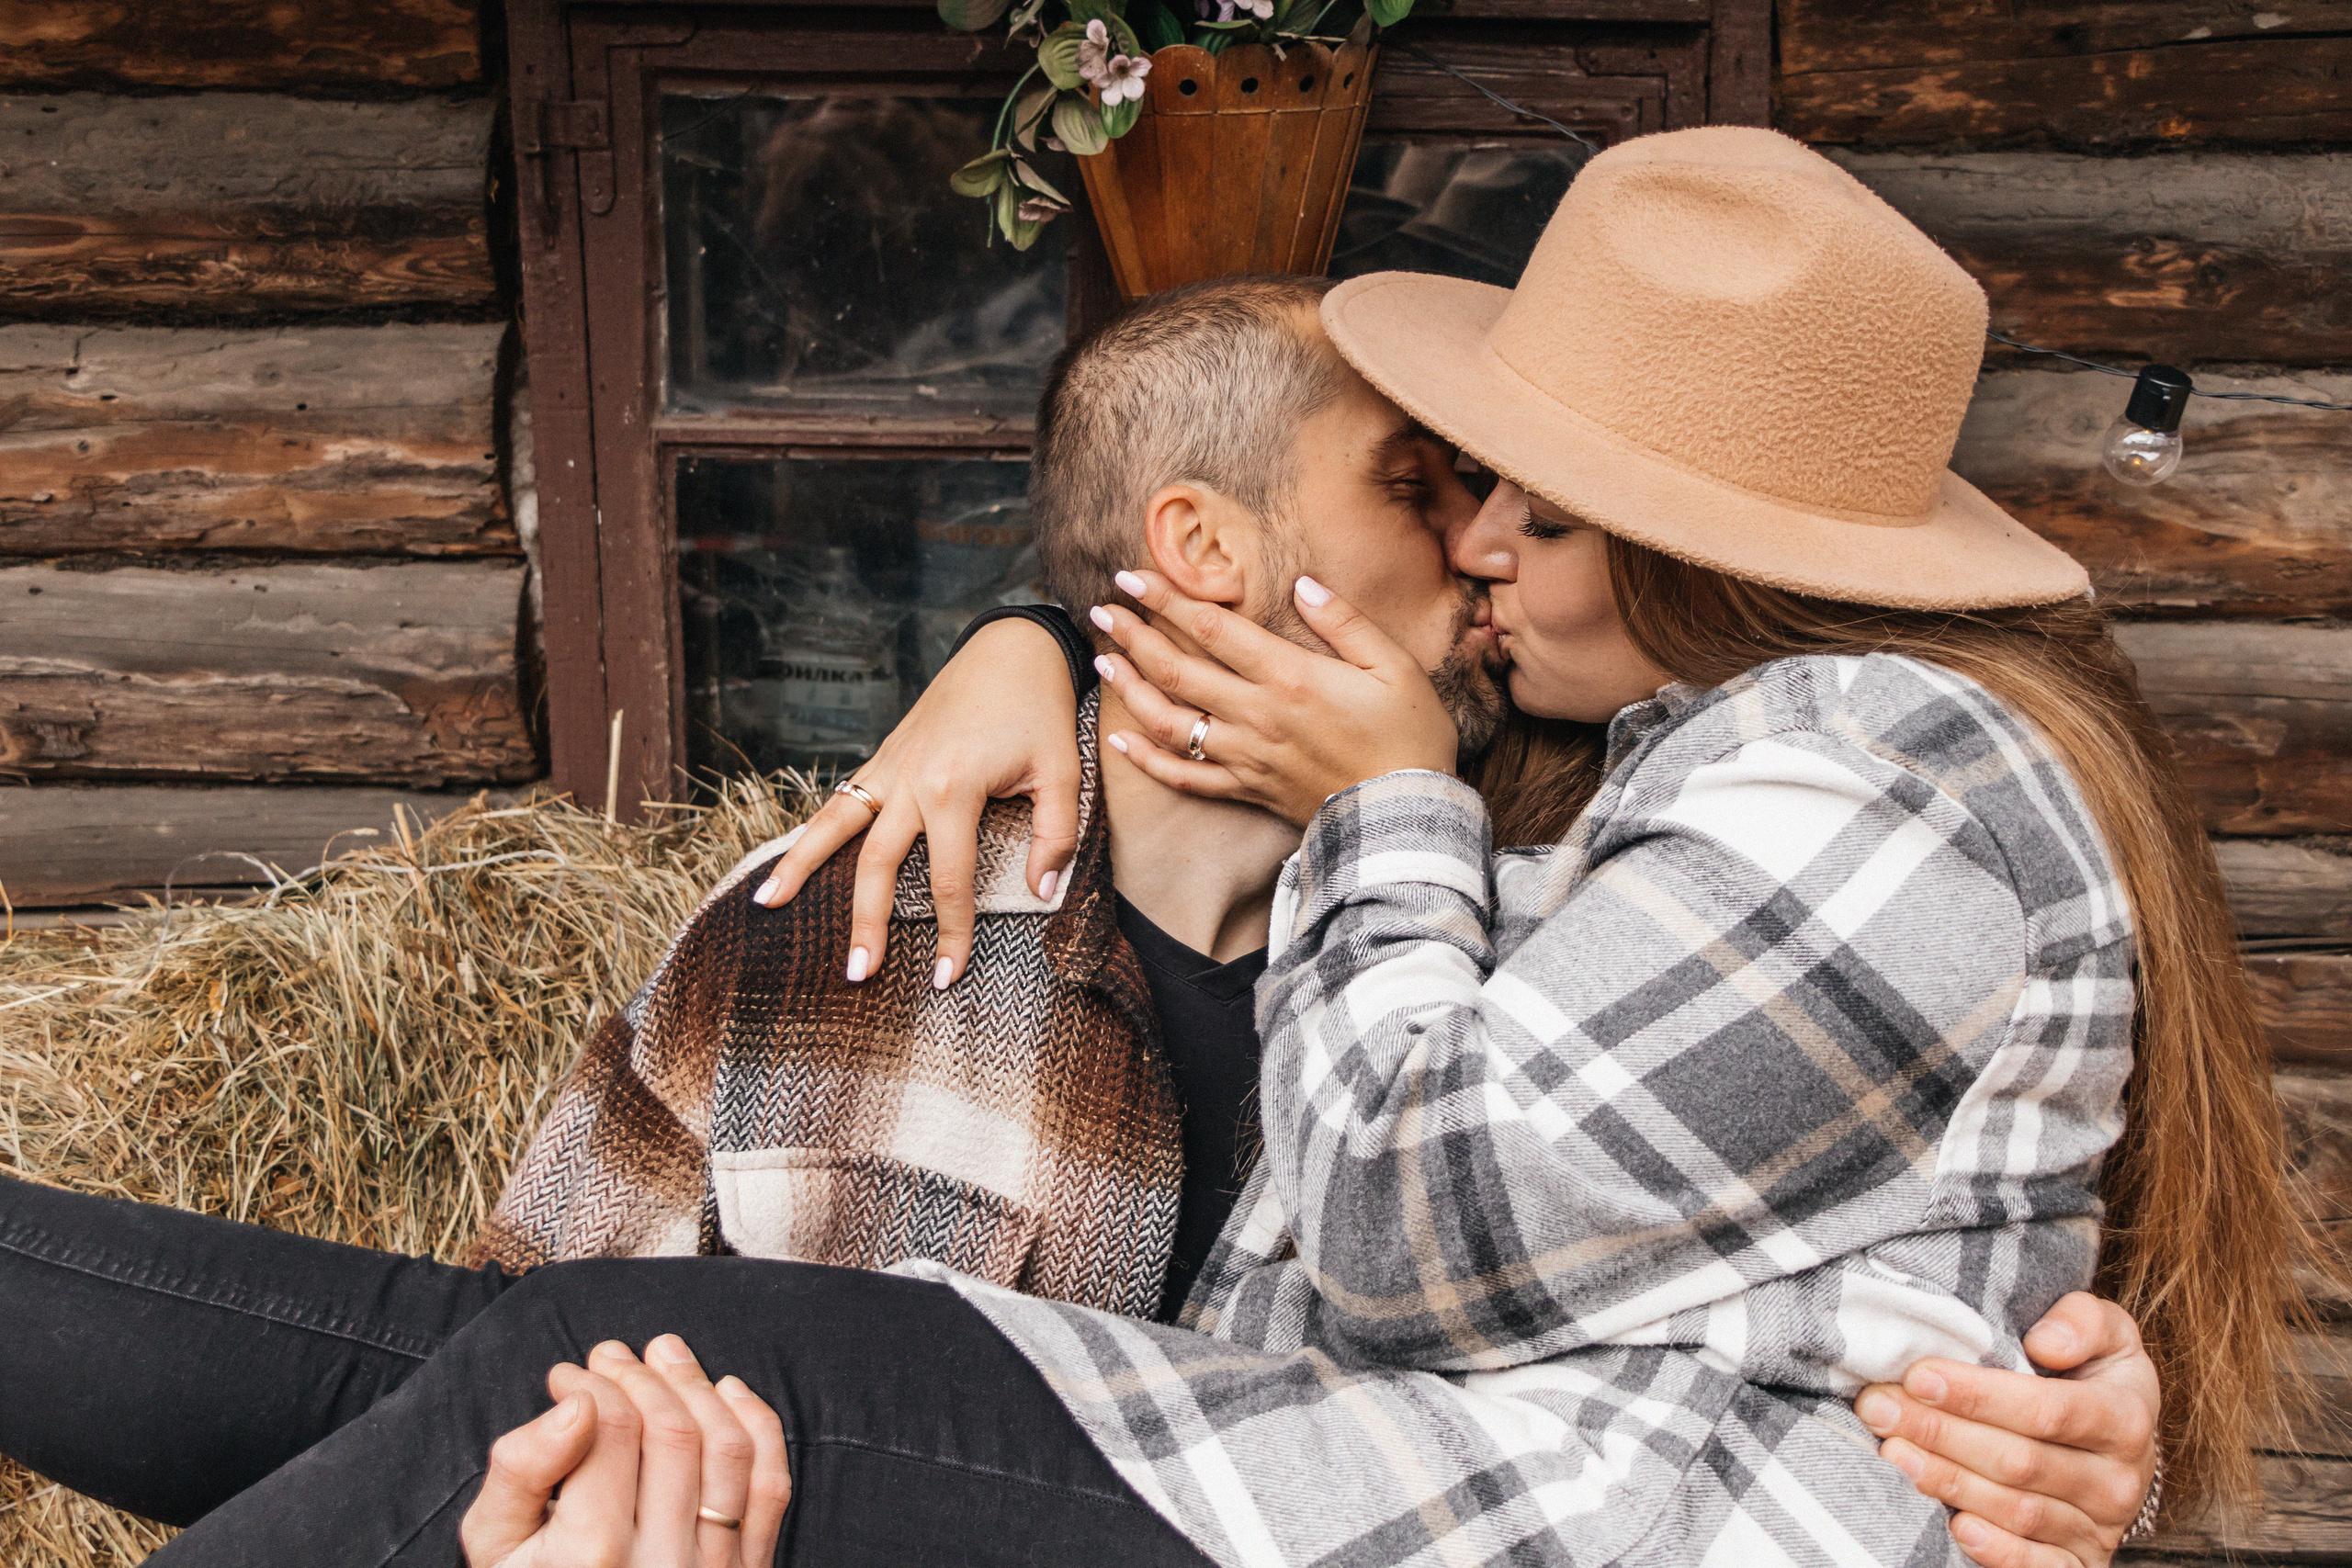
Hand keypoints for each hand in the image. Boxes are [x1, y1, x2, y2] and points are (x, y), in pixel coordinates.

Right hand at [461, 1336, 790, 1567]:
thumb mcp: (495, 1547)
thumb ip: (521, 1473)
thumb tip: (574, 1405)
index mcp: (592, 1556)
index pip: (611, 1433)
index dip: (590, 1385)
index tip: (568, 1374)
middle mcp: (662, 1565)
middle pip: (672, 1434)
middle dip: (642, 1377)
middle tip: (613, 1354)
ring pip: (726, 1451)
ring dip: (699, 1387)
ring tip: (666, 1355)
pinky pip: (770, 1488)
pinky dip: (758, 1426)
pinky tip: (729, 1392)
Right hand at [749, 617, 1081, 988]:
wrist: (1010, 649)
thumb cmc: (1039, 710)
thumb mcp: (1063, 772)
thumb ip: (1055, 836)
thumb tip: (1039, 893)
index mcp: (954, 789)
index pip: (949, 882)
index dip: (952, 934)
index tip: (948, 977)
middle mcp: (910, 781)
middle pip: (876, 866)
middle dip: (865, 922)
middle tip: (857, 973)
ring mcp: (889, 768)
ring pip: (835, 826)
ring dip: (800, 867)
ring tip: (767, 905)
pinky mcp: (883, 758)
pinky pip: (841, 802)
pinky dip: (813, 833)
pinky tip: (790, 860)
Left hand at [1092, 570, 1457, 826]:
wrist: (1407, 816)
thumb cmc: (1410, 736)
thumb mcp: (1394, 666)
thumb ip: (1345, 622)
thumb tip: (1303, 584)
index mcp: (1290, 676)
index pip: (1212, 628)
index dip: (1166, 600)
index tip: (1131, 577)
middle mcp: (1258, 715)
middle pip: (1178, 669)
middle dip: (1134, 636)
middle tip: (1100, 612)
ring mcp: (1247, 756)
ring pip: (1170, 722)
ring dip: (1132, 689)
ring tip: (1103, 661)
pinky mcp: (1248, 790)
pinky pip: (1186, 778)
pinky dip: (1148, 761)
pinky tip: (1120, 741)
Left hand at [1856, 1293, 2158, 1567]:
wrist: (2119, 1446)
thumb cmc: (2093, 1375)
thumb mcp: (2106, 1333)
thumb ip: (2083, 1321)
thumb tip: (2046, 1343)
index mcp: (2125, 1417)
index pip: (2047, 1410)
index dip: (1980, 1395)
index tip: (1918, 1376)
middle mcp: (2118, 1480)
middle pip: (2020, 1462)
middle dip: (1941, 1433)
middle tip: (1878, 1408)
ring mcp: (2100, 1528)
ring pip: (2018, 1511)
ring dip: (1948, 1482)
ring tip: (1892, 1452)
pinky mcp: (2081, 1563)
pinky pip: (2041, 1567)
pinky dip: (1997, 1551)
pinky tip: (1954, 1526)